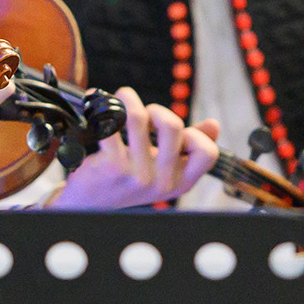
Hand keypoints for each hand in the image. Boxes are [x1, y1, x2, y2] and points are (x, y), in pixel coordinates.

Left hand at [48, 92, 220, 208]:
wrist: (89, 204)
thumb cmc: (128, 181)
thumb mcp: (164, 170)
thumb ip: (189, 148)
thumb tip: (214, 125)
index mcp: (180, 182)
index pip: (208, 153)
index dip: (196, 135)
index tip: (179, 135)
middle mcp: (161, 182)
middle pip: (173, 125)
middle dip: (157, 110)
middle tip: (145, 117)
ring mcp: (136, 174)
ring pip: (138, 118)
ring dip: (129, 99)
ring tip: (122, 102)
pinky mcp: (111, 165)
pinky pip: (112, 123)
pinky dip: (104, 107)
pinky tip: (98, 107)